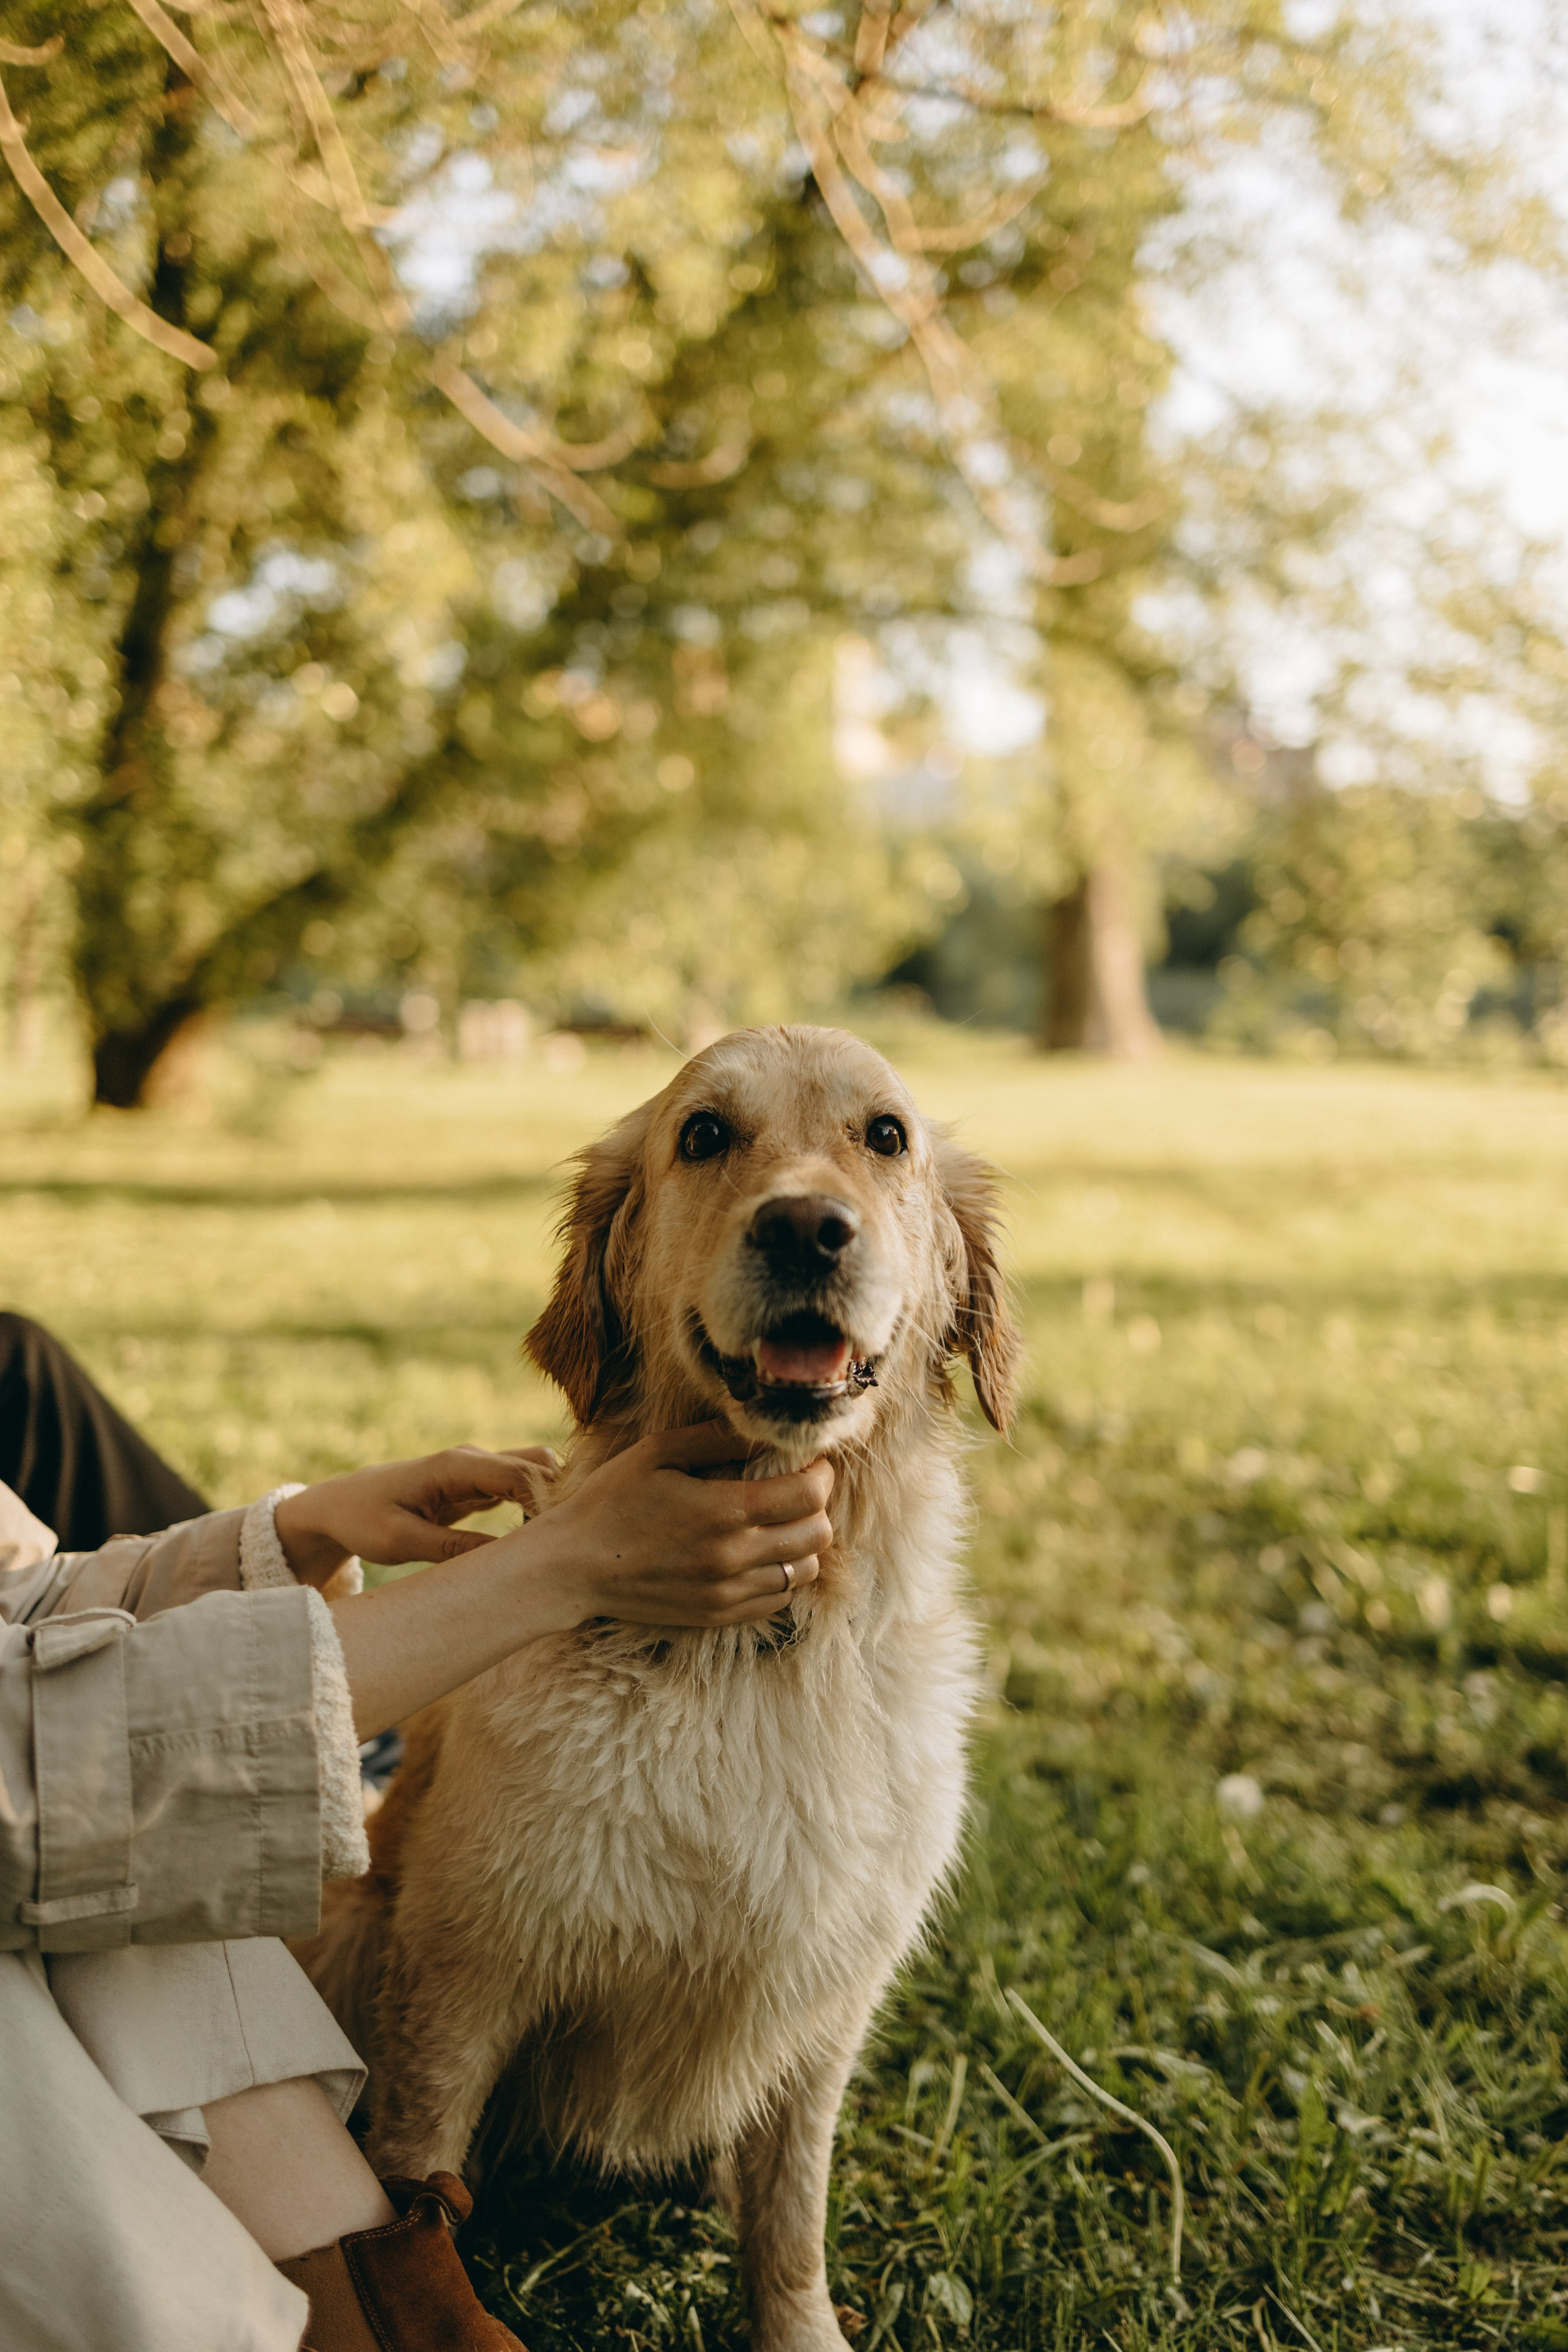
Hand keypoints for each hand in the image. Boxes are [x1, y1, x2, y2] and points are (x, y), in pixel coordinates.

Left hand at [274, 1446, 556, 1587]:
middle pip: (540, 1464)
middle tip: (568, 1545)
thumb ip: (452, 1548)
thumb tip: (505, 1561)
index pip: (521, 1474)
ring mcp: (480, 1470)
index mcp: (455, 1466)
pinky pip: (523, 1489)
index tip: (561, 1540)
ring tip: (559, 1546)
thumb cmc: (364, 1520)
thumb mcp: (401, 1541)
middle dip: (563, 1497)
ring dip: (553, 1502)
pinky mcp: (480, 1484)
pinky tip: (540, 1541)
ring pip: (537, 1474)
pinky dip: (538, 1508)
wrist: (340, 1504)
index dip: (550, 1502)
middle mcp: (474, 1459)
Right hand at [534, 1421, 832, 1628]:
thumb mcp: (657, 1452)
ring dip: (802, 1544)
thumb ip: (715, 1438)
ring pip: (802, 1572)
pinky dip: (781, 1575)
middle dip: (818, 1507)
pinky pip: (776, 1600)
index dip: (821, 1474)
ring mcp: (727, 1592)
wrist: (572, 1567)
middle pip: (817, 1535)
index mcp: (724, 1510)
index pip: (809, 1495)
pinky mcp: (718, 1615)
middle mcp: (734, 1556)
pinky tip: (760, 1555)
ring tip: (781, 1524)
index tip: (812, 1462)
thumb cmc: (610, 1501)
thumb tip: (760, 1429)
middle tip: (798, 1490)